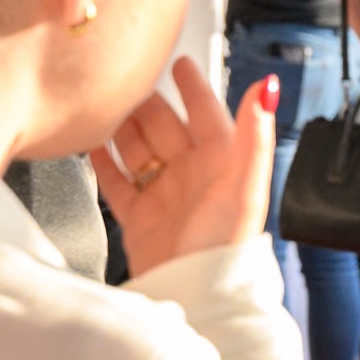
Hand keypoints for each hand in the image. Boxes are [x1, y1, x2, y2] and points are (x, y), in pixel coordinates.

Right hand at [92, 57, 275, 278]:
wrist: (196, 296)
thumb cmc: (226, 245)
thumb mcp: (245, 184)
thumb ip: (254, 133)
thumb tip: (269, 88)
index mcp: (222, 162)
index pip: (206, 112)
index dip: (193, 87)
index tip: (179, 62)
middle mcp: (193, 175)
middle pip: (165, 127)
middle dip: (146, 104)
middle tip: (123, 83)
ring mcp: (165, 196)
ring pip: (139, 150)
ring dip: (122, 129)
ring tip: (101, 109)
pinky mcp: (141, 219)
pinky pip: (119, 184)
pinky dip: (104, 165)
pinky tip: (90, 148)